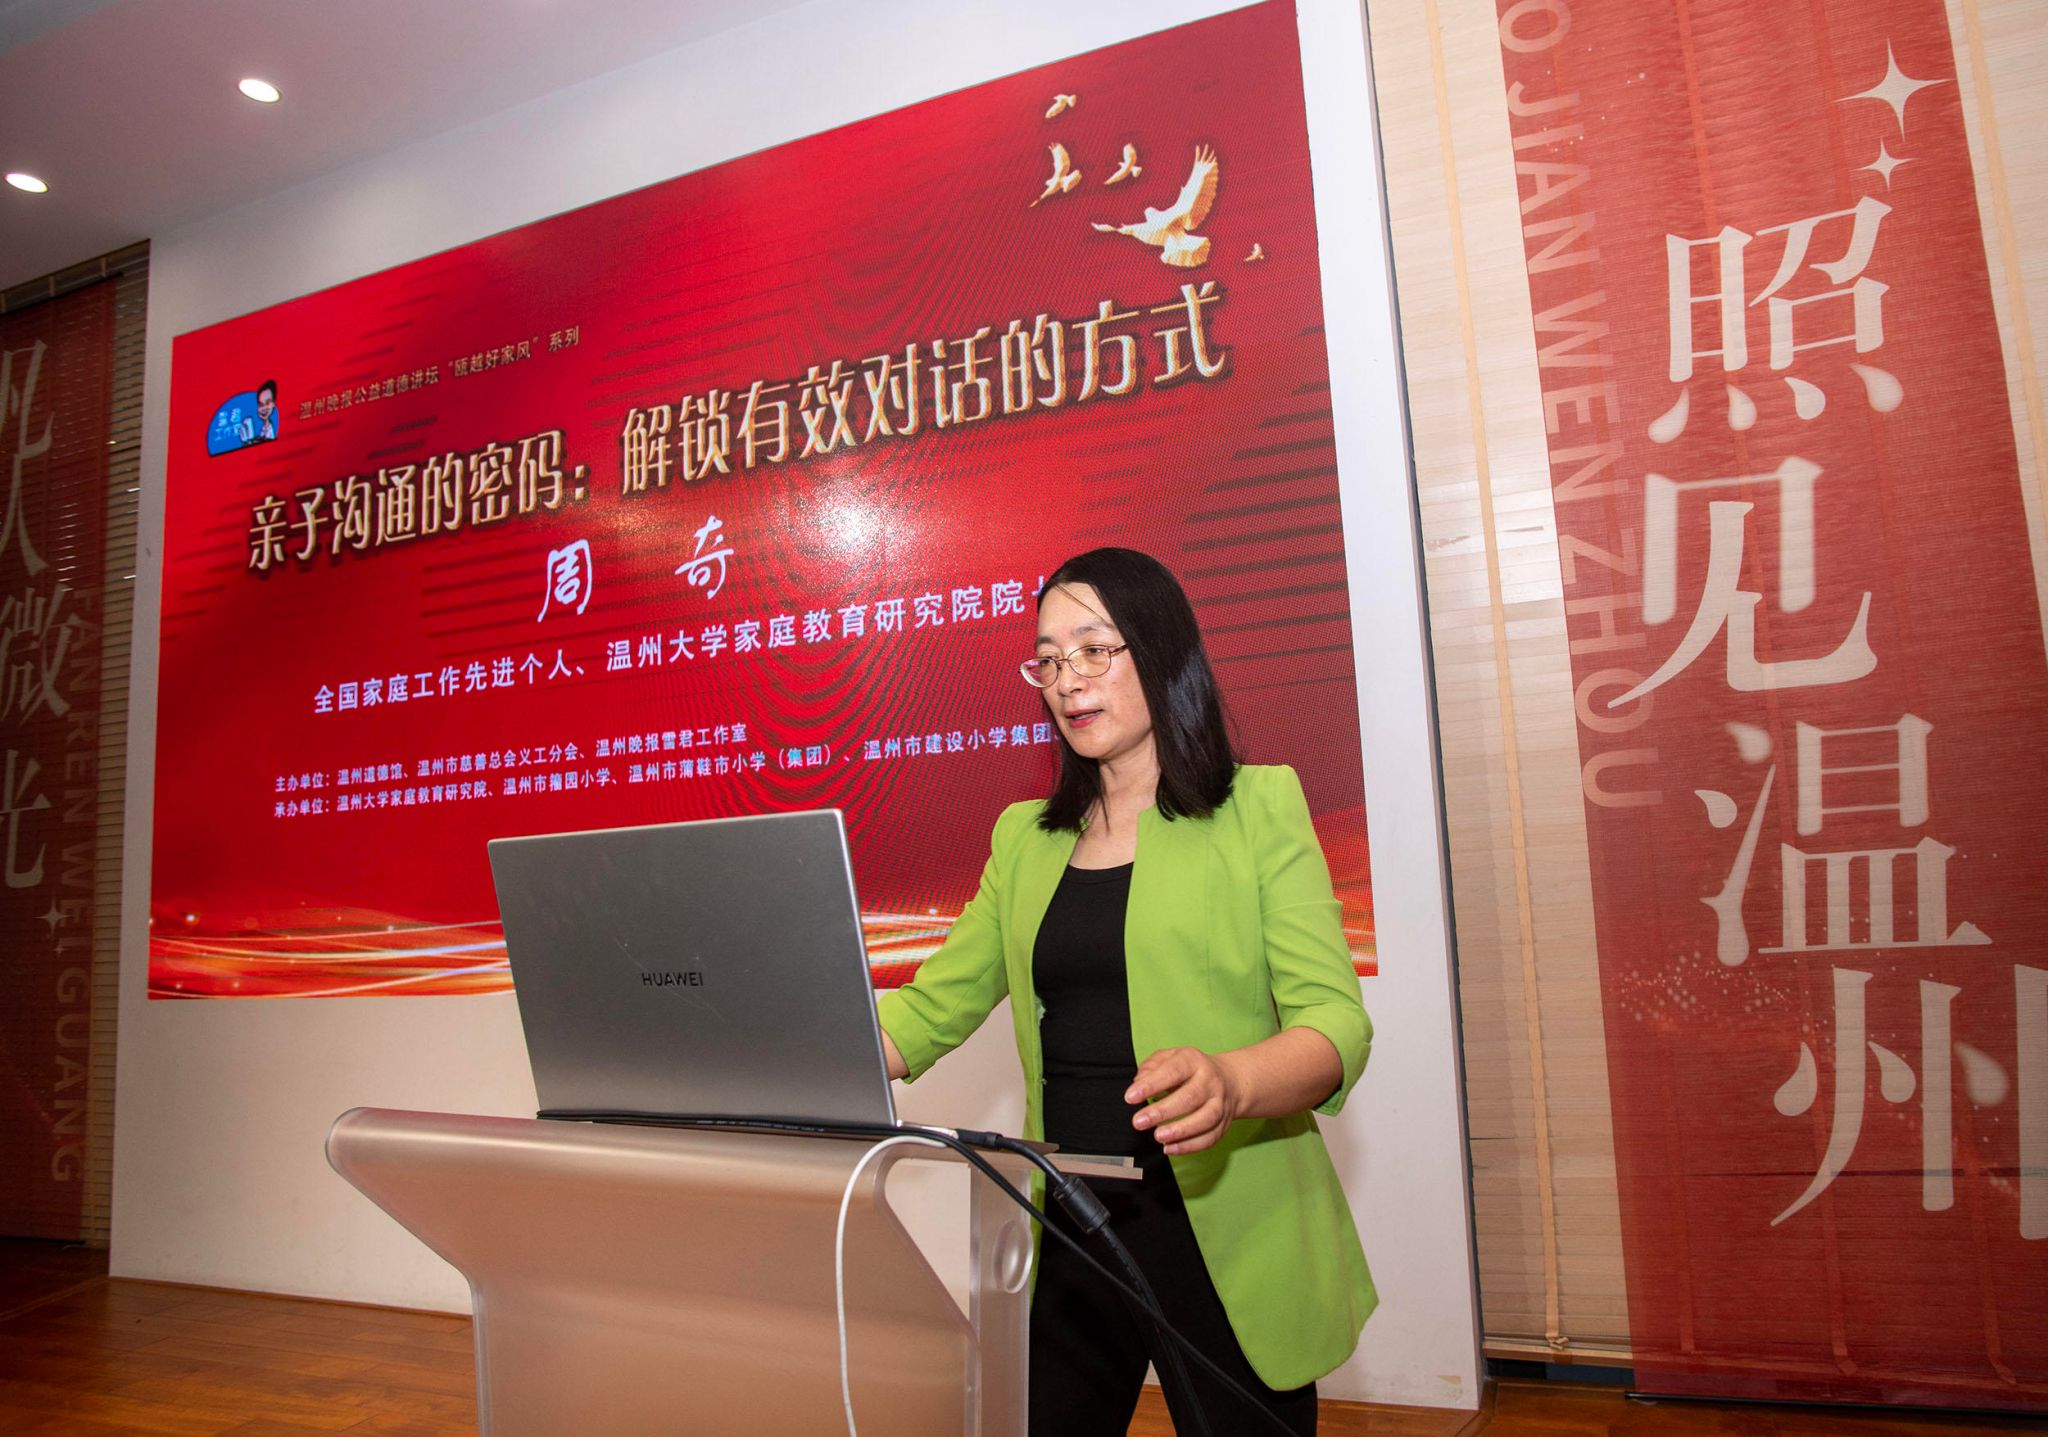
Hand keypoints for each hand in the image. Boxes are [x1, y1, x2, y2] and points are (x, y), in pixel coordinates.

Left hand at [1126, 1047, 1241, 1154]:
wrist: (1229, 1079)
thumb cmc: (1191, 1070)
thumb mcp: (1170, 1057)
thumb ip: (1151, 1066)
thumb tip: (1139, 1083)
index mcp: (1194, 1061)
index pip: (1172, 1071)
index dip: (1151, 1084)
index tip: (1131, 1097)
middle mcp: (1210, 1082)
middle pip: (1190, 1098)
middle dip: (1162, 1112)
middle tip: (1139, 1121)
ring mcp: (1219, 1103)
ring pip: (1205, 1119)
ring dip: (1180, 1131)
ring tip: (1158, 1136)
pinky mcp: (1223, 1123)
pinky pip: (1209, 1138)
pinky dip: (1190, 1146)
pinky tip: (1170, 1148)